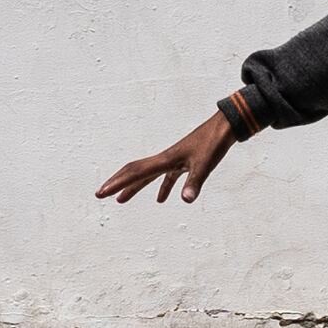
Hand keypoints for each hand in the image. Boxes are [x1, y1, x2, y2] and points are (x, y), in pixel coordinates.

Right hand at [96, 107, 243, 204]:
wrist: (226, 126)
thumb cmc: (215, 143)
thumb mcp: (205, 165)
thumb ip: (194, 183)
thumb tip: (185, 200)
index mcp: (165, 159)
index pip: (135, 173)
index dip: (117, 183)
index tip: (101, 193)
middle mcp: (165, 158)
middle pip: (135, 171)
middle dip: (117, 183)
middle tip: (100, 194)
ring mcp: (174, 160)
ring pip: (148, 175)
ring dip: (134, 187)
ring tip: (121, 200)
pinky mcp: (185, 161)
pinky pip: (167, 177)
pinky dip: (162, 187)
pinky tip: (161, 199)